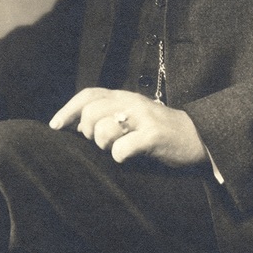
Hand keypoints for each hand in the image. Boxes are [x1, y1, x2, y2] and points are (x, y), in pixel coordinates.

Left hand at [49, 88, 207, 167]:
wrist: (197, 137)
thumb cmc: (158, 130)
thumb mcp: (132, 116)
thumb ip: (108, 116)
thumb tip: (78, 126)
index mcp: (124, 96)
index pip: (88, 94)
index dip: (68, 109)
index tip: (54, 126)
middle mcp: (131, 102)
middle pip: (91, 111)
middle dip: (87, 131)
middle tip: (99, 143)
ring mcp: (143, 118)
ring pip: (104, 128)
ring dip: (104, 144)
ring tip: (118, 148)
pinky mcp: (154, 136)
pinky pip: (123, 148)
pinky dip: (120, 156)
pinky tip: (128, 157)